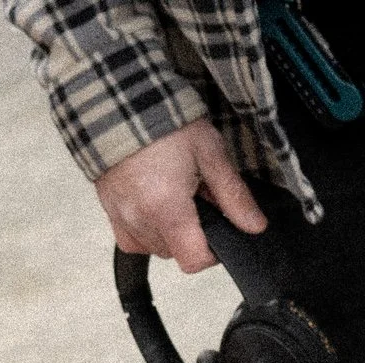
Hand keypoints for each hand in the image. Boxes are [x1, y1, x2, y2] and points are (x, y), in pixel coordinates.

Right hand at [94, 118, 268, 273]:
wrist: (121, 101)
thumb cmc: (164, 122)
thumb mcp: (210, 153)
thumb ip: (233, 195)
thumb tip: (255, 225)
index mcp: (167, 208)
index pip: (194, 260)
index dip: (213, 252)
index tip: (220, 229)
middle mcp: (140, 219)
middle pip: (176, 254)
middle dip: (193, 235)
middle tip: (199, 198)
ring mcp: (121, 217)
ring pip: (155, 248)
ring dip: (171, 232)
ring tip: (176, 194)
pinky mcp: (109, 211)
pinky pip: (133, 239)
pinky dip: (147, 231)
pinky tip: (156, 206)